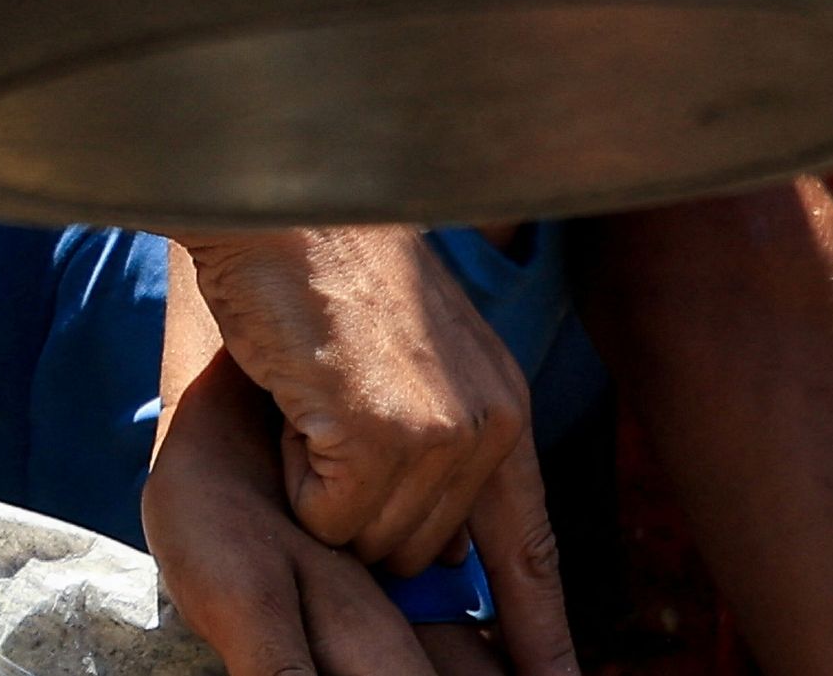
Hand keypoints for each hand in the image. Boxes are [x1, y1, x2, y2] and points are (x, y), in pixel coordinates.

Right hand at [174, 228, 573, 675]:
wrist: (286, 201)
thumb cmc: (326, 265)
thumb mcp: (408, 359)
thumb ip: (437, 444)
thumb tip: (438, 556)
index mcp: (504, 409)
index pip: (535, 551)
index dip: (547, 635)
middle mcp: (487, 431)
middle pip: (422, 556)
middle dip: (360, 512)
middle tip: (326, 424)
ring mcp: (438, 438)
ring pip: (369, 544)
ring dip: (321, 486)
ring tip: (312, 397)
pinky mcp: (381, 440)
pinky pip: (325, 519)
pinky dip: (292, 472)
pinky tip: (295, 400)